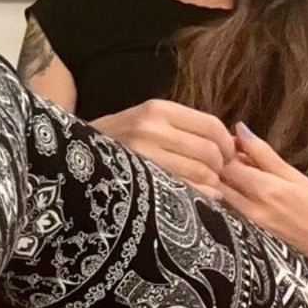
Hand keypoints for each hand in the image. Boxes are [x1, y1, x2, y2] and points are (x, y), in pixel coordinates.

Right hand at [91, 99, 234, 198]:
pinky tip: (194, 197)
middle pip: (211, 151)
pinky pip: (189, 191)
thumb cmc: (120, 143)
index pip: (212, 125)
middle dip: (221, 168)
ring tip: (203, 187)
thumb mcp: (147, 122)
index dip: (227, 145)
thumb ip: (183, 128)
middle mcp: (151, 128)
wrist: (75, 158)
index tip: (225, 157)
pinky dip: (201, 197)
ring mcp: (145, 155)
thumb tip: (233, 142)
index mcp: (157, 109)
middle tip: (214, 176)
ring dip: (211, 184)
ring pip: (203, 173)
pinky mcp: (143, 180)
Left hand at [220, 125, 307, 275]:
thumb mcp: (296, 176)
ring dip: (226, 176)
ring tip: (244, 167)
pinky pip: (232, 205)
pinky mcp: (252, 229)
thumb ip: (264, 154)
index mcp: (265, 190)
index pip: (225, 164)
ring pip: (222, 193)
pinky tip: (247, 184)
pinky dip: (233, 190)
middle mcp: (252, 207)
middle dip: (221, 162)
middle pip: (219, 179)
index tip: (233, 140)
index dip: (223, 148)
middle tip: (235, 152)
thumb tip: (241, 131)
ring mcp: (251, 220)